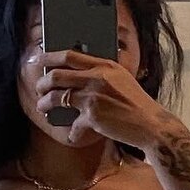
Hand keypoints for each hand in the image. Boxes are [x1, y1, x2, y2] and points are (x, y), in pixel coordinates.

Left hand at [28, 48, 164, 149]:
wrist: (151, 124)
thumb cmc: (136, 103)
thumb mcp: (121, 79)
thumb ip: (102, 74)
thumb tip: (78, 75)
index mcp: (104, 65)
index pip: (70, 55)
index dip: (50, 56)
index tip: (39, 59)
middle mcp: (97, 77)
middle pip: (57, 75)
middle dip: (42, 83)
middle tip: (39, 88)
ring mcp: (94, 96)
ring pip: (58, 97)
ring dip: (45, 103)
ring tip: (43, 107)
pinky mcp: (93, 115)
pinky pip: (73, 124)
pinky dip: (72, 132)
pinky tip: (72, 135)